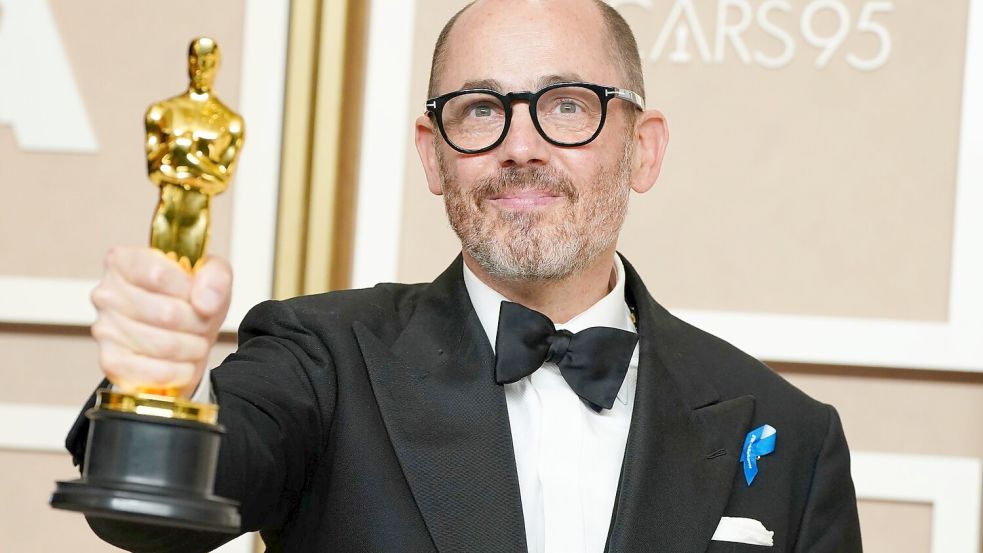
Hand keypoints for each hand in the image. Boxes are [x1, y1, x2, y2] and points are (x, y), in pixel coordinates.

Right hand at [90, 247, 231, 396]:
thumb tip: (205, 302)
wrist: (181, 336)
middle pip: (167, 313)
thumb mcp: (211, 276)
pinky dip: (180, 371)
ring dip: (192, 347)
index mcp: (124, 262)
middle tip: (202, 323)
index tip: (199, 296)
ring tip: (194, 342)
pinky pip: (154, 372)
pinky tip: (182, 363)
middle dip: (198, 323)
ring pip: (165, 345)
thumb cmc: (190, 301)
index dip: (190, 291)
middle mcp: (107, 293)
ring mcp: (104, 329)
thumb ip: (215, 276)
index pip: (159, 275)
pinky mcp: (111, 362)